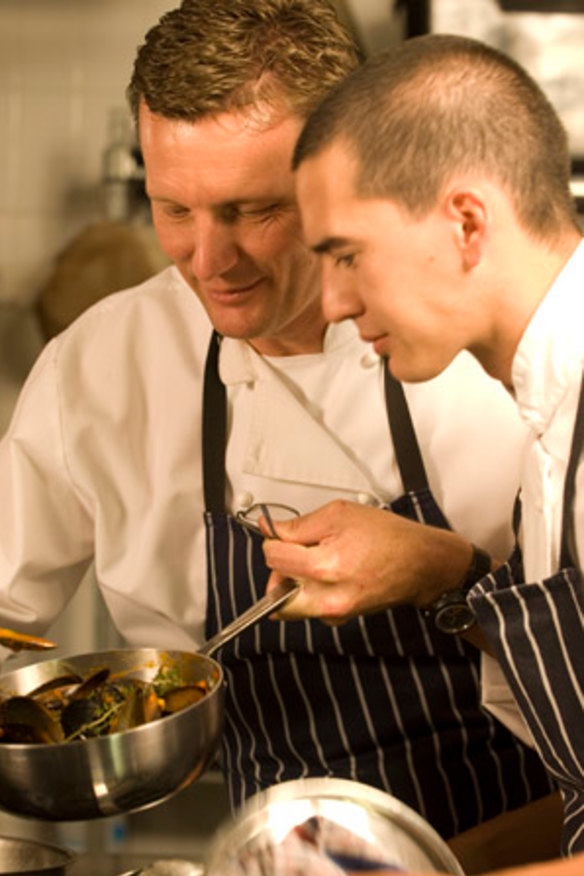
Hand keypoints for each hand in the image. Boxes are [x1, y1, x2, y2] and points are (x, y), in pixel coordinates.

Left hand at [261, 500, 472, 622]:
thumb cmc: (390, 538)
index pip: (273, 558)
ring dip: (291, 583)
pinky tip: (328, 575)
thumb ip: (299, 524)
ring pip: (288, 604)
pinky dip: (309, 592)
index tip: (277, 534)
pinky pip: (309, 608)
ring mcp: (334, 612)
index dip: (272, 540)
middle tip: (294, 551)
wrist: (421, 563)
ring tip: (312, 562)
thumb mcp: (340, 514)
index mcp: (326, 567)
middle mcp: (327, 597)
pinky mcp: (340, 618)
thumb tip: (271, 529)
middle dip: (279, 569)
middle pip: (274, 591)